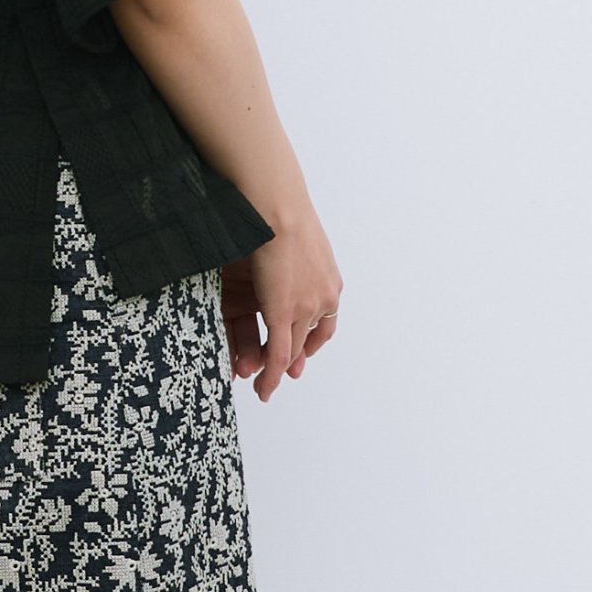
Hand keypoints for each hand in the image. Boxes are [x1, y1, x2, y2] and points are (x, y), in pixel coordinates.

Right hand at [220, 212, 343, 401]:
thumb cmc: (275, 209)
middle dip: (294, 358)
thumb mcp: (289, 237)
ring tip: (266, 385)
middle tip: (285, 374)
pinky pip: (278, 354)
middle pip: (308, 337)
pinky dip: (272, 376)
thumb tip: (273, 251)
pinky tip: (264, 388)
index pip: (324, 319)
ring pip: (291, 348)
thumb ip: (286, 255)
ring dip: (278, 370)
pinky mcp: (283, 312)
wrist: (276, 203)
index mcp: (328, 279)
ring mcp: (306, 307)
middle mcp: (324, 297)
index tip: (302, 350)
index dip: (312, 338)